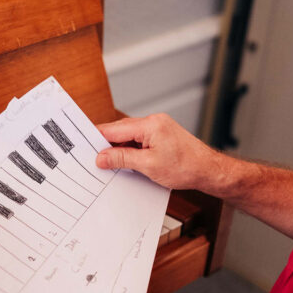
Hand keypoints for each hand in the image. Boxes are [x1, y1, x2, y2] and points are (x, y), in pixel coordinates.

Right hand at [96, 113, 221, 190]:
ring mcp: (158, 128)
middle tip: (95, 162)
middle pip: (120, 132)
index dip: (97, 139)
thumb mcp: (148, 166)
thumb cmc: (186, 167)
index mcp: (150, 125)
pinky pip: (139, 141)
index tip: (83, 148)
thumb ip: (122, 159)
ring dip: (120, 151)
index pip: (114, 129)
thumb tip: (102, 157)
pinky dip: (131, 152)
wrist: (208, 170)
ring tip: (112, 166)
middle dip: (107, 146)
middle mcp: (154, 122)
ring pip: (129, 137)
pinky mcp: (161, 136)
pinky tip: (127, 164)